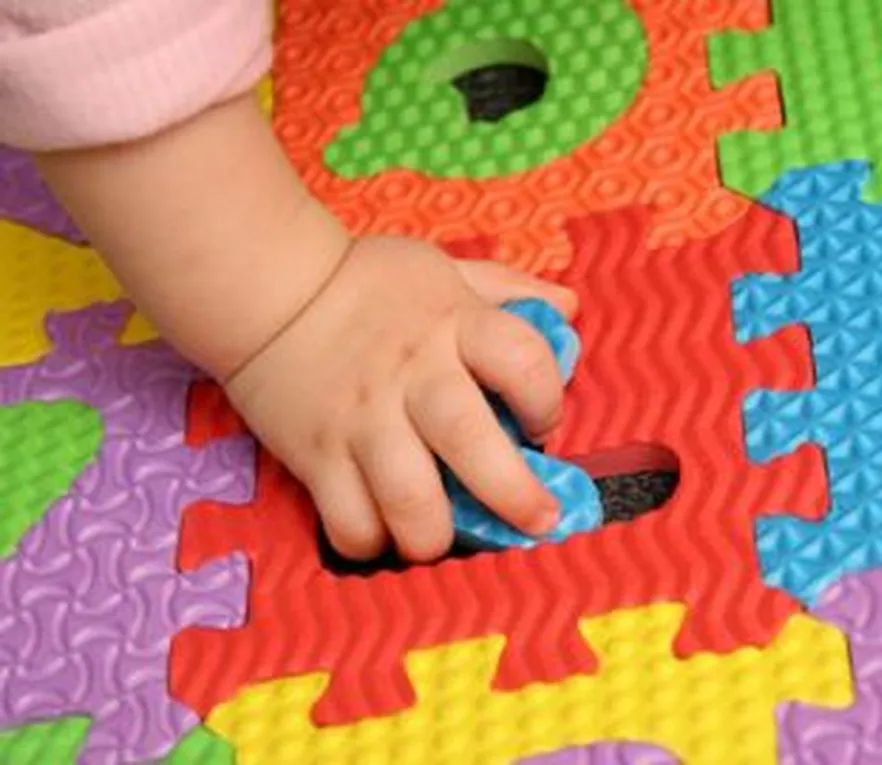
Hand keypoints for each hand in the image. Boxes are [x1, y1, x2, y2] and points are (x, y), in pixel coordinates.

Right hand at [223, 235, 578, 561]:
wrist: (268, 289)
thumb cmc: (370, 284)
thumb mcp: (446, 271)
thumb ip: (509, 292)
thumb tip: (569, 309)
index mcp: (454, 326)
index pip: (521, 360)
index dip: (546, 398)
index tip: (544, 422)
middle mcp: (413, 376)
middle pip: (470, 440)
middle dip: (513, 493)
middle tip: (540, 520)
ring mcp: (362, 422)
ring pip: (407, 499)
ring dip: (438, 535)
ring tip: (450, 539)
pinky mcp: (316, 457)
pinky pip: (348, 522)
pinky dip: (372, 542)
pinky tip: (387, 532)